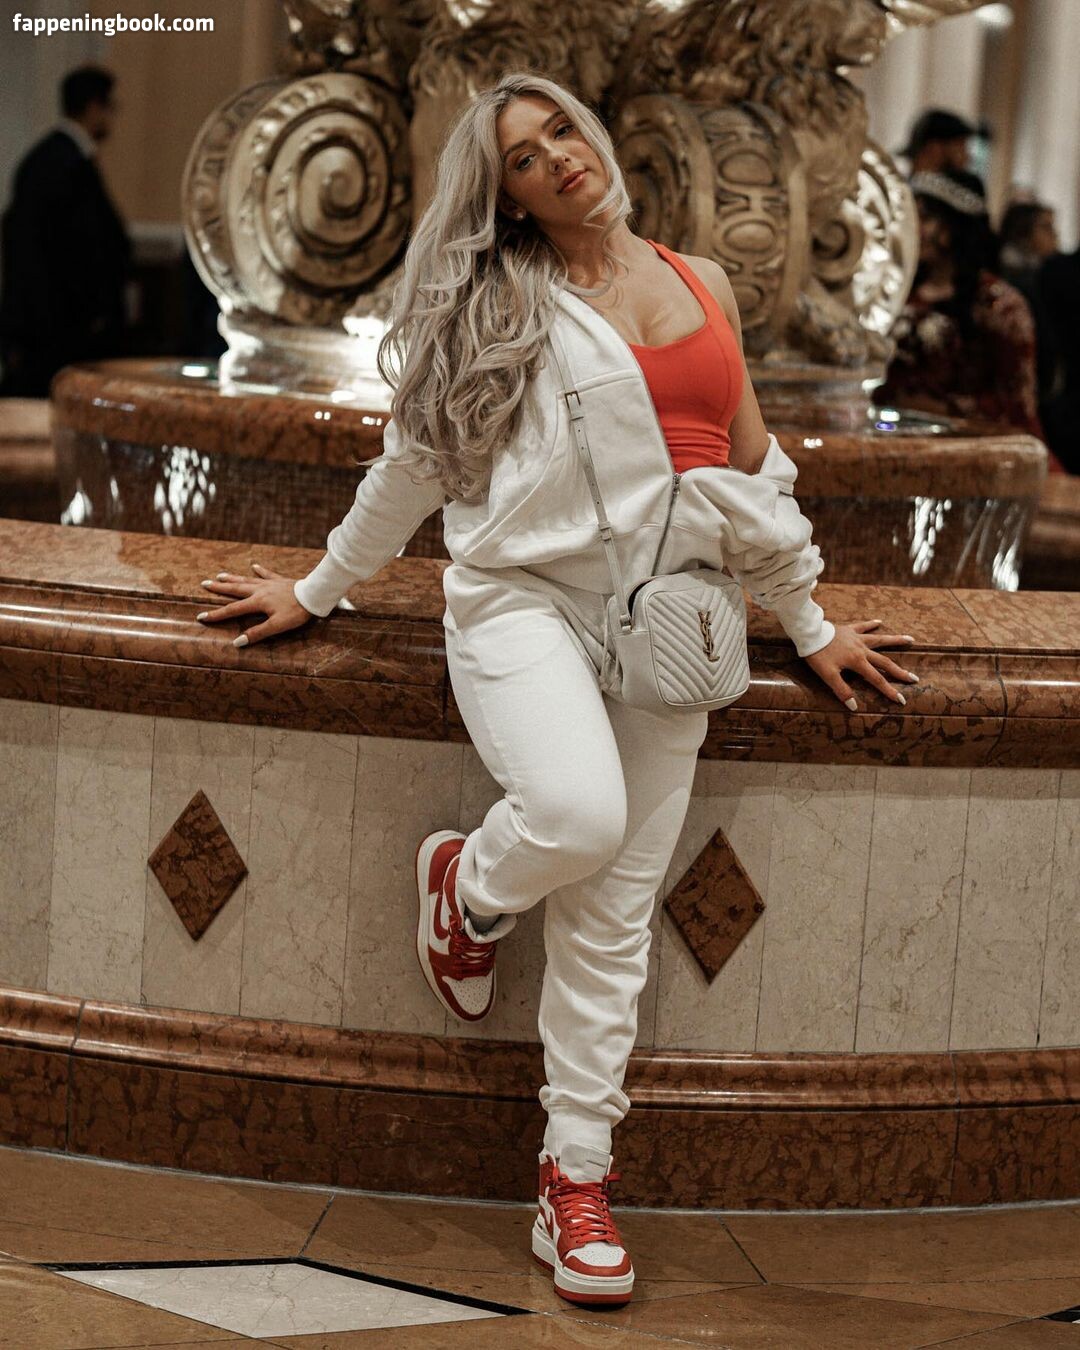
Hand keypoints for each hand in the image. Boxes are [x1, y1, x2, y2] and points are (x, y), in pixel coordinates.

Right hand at [194, 562, 313, 646]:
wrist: (313, 595)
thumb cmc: (296, 612)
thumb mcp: (277, 626)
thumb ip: (257, 633)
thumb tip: (237, 642)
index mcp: (257, 602)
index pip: (232, 610)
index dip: (216, 615)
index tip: (201, 617)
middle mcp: (260, 590)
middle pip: (235, 589)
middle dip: (219, 588)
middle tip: (204, 583)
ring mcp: (269, 584)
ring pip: (247, 580)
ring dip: (233, 578)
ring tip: (220, 575)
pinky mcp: (280, 580)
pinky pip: (267, 574)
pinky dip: (259, 570)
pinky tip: (254, 565)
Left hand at [803, 619, 917, 710]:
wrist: (809, 633)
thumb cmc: (817, 655)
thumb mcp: (827, 676)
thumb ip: (842, 690)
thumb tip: (854, 706)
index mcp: (858, 662)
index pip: (877, 679)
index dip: (889, 691)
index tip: (901, 700)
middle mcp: (862, 649)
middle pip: (885, 662)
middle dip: (900, 671)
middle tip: (914, 678)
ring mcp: (857, 638)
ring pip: (880, 640)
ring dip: (895, 641)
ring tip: (910, 640)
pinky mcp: (849, 629)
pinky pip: (863, 626)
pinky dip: (872, 624)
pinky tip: (880, 622)